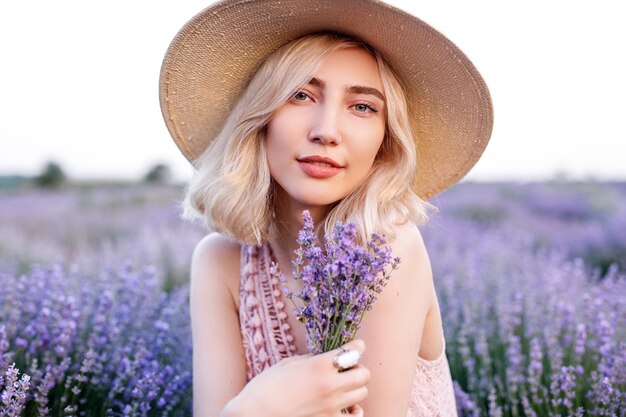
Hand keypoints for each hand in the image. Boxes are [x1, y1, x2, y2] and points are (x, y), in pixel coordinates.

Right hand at [227, 339, 368, 416]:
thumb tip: (326, 359)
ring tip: (343, 386)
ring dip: (355, 387)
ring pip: (362, 393)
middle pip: (364, 374)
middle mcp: (330, 385)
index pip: (353, 351)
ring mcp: (331, 406)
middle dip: (358, 368)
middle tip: (347, 368)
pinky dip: (355, 410)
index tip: (357, 346)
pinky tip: (347, 406)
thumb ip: (312, 359)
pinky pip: (356, 416)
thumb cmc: (267, 385)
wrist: (255, 414)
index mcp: (320, 365)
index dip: (357, 347)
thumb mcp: (289, 363)